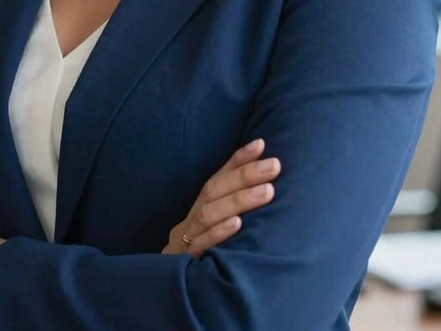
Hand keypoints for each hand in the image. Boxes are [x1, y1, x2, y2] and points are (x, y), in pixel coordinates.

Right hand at [162, 139, 279, 257]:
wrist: (166, 295)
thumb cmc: (200, 256)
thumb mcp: (213, 228)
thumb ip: (232, 206)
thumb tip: (261, 176)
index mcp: (199, 209)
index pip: (218, 177)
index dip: (237, 160)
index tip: (261, 144)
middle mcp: (190, 219)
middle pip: (214, 190)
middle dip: (245, 175)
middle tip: (274, 165)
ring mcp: (186, 240)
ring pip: (208, 214)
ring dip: (239, 200)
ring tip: (267, 191)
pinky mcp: (184, 262)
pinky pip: (200, 246)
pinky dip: (218, 233)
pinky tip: (238, 224)